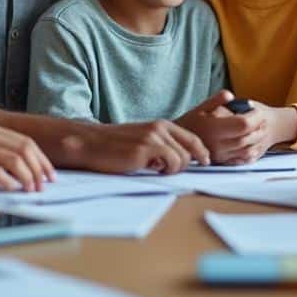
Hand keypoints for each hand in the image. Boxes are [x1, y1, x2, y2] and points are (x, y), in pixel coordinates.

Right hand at [0, 121, 54, 191]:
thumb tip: (18, 166)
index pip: (25, 141)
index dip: (41, 159)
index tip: (49, 174)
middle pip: (24, 150)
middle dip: (39, 169)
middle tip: (44, 186)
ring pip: (14, 160)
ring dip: (27, 177)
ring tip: (31, 190)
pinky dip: (8, 181)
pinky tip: (12, 189)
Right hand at [57, 120, 209, 173]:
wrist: (90, 144)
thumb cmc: (115, 146)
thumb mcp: (142, 140)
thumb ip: (161, 145)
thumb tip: (181, 161)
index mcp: (161, 125)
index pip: (192, 138)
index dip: (202, 152)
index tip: (205, 162)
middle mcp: (161, 128)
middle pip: (191, 151)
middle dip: (185, 165)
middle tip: (167, 171)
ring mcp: (154, 137)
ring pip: (183, 159)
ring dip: (173, 169)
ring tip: (154, 169)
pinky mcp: (147, 148)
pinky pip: (172, 163)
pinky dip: (166, 171)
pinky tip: (151, 169)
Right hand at [175, 90, 266, 163]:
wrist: (178, 143)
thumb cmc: (191, 122)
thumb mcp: (201, 107)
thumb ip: (216, 100)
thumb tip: (230, 95)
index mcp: (213, 128)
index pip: (243, 124)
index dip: (255, 117)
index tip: (257, 110)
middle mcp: (216, 144)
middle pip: (247, 138)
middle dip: (259, 128)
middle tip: (262, 120)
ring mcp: (219, 155)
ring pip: (247, 150)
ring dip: (258, 140)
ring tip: (259, 129)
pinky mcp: (222, 162)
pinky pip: (243, 159)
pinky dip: (252, 150)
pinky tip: (252, 141)